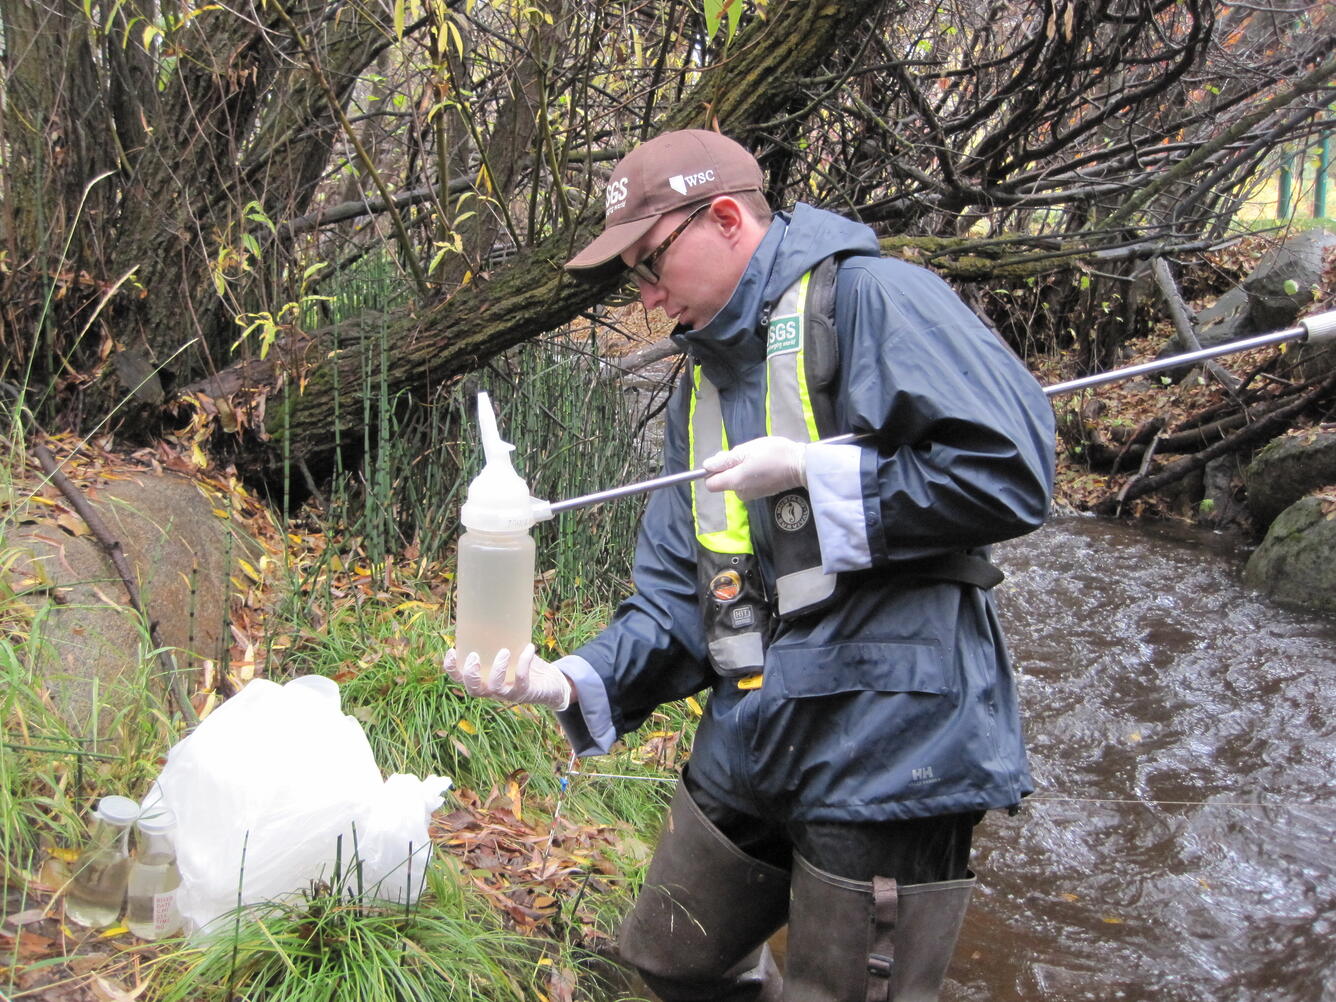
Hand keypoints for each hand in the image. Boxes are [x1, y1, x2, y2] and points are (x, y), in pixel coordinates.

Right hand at [442, 644, 571, 710]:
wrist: (549, 684)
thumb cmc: (524, 664)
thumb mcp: (509, 650)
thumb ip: (499, 638)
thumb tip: (494, 607)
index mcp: (483, 679)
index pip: (460, 678)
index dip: (451, 668)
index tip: (451, 650)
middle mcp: (492, 690)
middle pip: (473, 689)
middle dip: (471, 674)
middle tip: (474, 655)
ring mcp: (508, 693)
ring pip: (495, 687)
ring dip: (497, 669)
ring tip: (505, 651)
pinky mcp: (525, 692)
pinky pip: (522, 680)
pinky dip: (524, 663)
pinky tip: (529, 647)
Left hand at [702, 436, 807, 501]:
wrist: (801, 465)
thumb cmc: (773, 454)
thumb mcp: (746, 450)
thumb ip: (725, 460)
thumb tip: (707, 466)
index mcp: (735, 482)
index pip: (710, 484)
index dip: (712, 471)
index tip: (723, 459)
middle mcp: (741, 492)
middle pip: (724, 482)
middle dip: (729, 467)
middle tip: (745, 453)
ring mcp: (752, 494)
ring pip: (736, 481)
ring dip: (741, 469)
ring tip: (757, 457)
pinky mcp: (762, 493)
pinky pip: (748, 483)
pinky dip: (751, 474)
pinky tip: (763, 464)